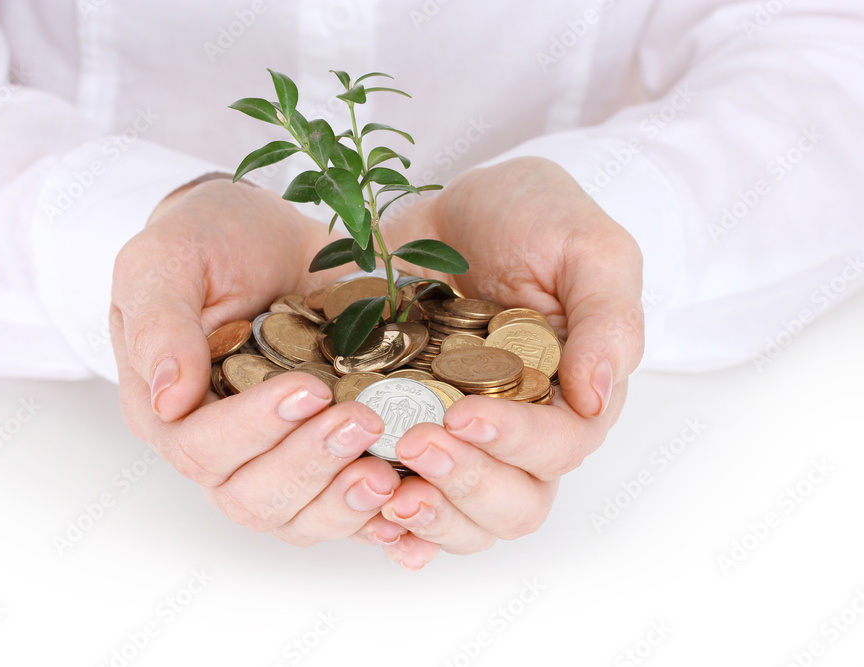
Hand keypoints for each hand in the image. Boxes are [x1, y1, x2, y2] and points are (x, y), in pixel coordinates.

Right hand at [110, 179, 406, 547]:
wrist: (266, 236)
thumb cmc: (206, 241)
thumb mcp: (164, 261)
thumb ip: (159, 324)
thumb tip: (169, 400)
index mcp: (167, 412)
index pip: (200, 448)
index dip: (254, 428)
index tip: (308, 389)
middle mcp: (218, 452)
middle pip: (254, 497)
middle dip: (311, 464)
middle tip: (364, 420)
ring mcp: (272, 461)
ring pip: (300, 517)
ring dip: (346, 501)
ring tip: (391, 470)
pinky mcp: (323, 460)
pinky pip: (344, 511)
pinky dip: (379, 520)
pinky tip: (413, 509)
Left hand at [376, 157, 644, 568]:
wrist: (456, 204)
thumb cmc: (536, 216)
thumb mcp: (590, 248)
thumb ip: (607, 319)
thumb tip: (596, 397)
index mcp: (572, 394)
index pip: (560, 447)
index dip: (516, 443)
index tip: (463, 415)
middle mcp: (521, 429)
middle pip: (513, 502)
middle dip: (466, 484)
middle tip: (414, 444)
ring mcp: (463, 436)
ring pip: (464, 516)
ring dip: (430, 516)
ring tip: (386, 492)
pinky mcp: (409, 428)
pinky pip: (409, 497)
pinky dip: (392, 523)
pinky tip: (370, 519)